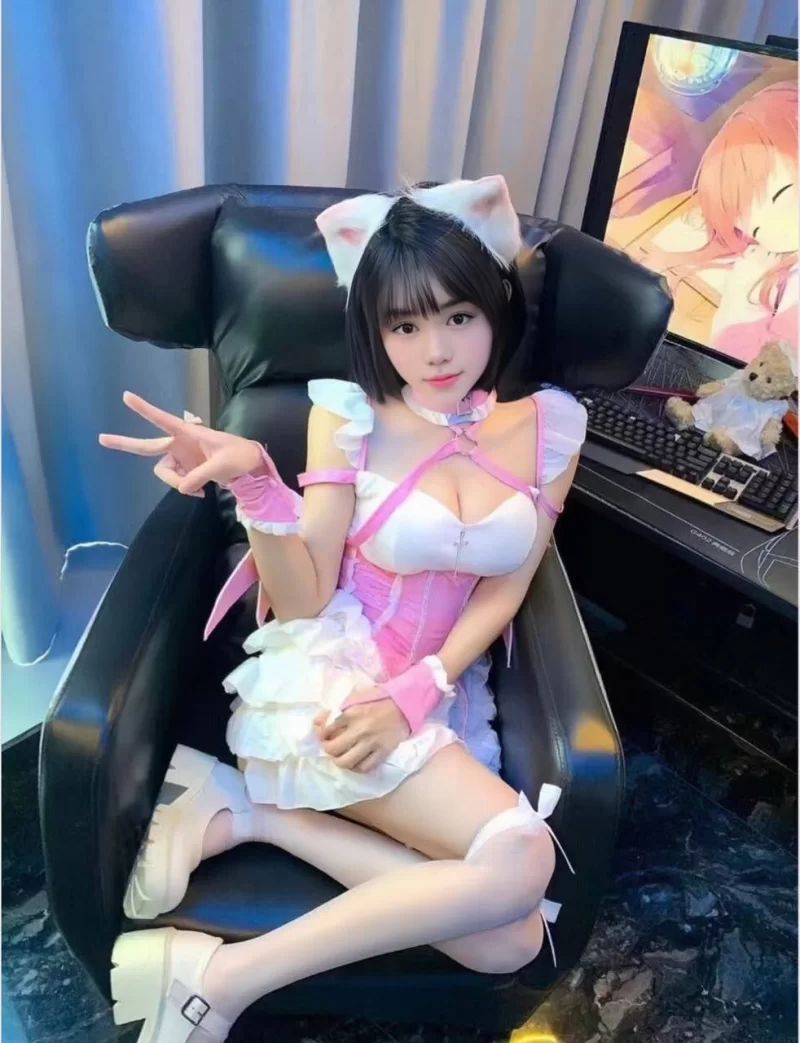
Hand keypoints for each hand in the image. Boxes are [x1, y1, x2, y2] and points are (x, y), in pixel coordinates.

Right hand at [99, 391, 265, 495]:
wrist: (250, 468)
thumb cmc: (239, 456)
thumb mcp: (223, 465)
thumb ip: (201, 475)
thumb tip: (182, 488)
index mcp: (188, 433)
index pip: (162, 419)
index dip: (145, 409)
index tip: (126, 396)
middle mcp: (179, 444)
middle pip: (147, 446)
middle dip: (125, 443)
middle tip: (101, 439)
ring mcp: (180, 458)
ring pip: (164, 473)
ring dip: (177, 482)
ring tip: (199, 489)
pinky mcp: (184, 470)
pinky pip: (176, 482)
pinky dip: (186, 488)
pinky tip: (202, 492)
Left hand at [312, 691, 409, 772]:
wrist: (405, 706)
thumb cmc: (379, 700)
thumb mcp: (355, 697)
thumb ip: (336, 709)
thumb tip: (318, 721)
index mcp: (351, 713)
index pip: (326, 729)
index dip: (320, 734)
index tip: (323, 734)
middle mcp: (359, 730)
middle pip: (333, 749)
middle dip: (328, 749)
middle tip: (330, 746)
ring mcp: (371, 743)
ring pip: (346, 762)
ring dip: (339, 761)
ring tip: (341, 756)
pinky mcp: (382, 752)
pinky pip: (364, 768)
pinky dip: (356, 767)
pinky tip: (355, 762)